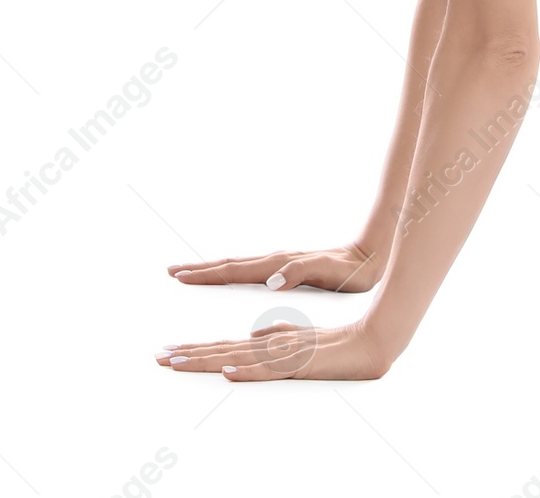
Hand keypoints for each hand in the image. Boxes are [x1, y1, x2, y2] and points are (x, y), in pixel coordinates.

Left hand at [155, 320, 391, 380]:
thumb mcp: (299, 340)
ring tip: (178, 361)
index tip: (169, 352)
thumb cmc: (335, 344)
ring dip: (206, 360)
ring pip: (237, 357)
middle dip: (188, 354)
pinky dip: (248, 371)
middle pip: (222, 349)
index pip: (223, 345)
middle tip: (158, 357)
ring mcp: (282, 353)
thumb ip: (277, 336)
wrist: (367, 343)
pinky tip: (228, 372)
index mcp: (267, 341)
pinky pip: (269, 370)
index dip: (195, 349)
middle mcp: (269, 344)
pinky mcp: (299, 364)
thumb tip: (254, 336)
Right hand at [166, 242, 383, 293]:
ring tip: (192, 272)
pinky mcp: (285, 269)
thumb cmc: (348, 270)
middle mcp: (273, 262)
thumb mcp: (326, 271)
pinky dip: (232, 273)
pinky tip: (230, 277)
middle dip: (200, 269)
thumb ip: (297, 272)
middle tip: (173, 272)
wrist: (366, 258)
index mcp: (277, 265)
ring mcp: (278, 265)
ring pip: (237, 266)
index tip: (181, 275)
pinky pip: (250, 271)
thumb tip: (270, 280)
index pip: (234, 270)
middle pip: (229, 265)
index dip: (207, 274)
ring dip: (213, 270)